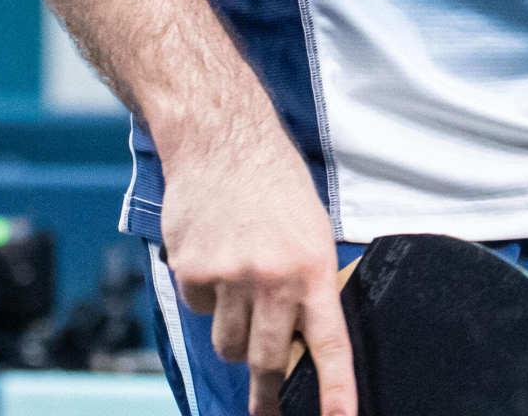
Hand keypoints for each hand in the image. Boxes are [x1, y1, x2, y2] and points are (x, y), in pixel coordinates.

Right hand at [159, 120, 355, 415]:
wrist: (220, 139)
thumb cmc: (273, 182)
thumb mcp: (311, 228)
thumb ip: (309, 282)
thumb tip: (301, 340)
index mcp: (312, 266)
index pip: (329, 343)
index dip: (335, 390)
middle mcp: (272, 277)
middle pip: (267, 360)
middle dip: (267, 392)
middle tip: (266, 412)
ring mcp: (230, 275)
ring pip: (228, 343)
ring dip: (232, 334)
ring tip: (238, 290)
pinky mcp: (192, 270)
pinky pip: (200, 309)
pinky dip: (206, 294)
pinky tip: (213, 256)